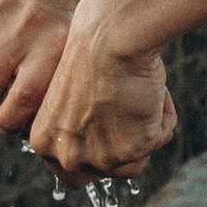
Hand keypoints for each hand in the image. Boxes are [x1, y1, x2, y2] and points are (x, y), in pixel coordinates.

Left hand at [26, 0, 177, 182]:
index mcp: (43, 141)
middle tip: (128, 114)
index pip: (70, 171)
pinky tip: (152, 90)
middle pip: (106, 171)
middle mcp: (67, 156)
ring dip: (144, 130)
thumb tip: (104, 134)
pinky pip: (160, 139)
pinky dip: (163, 117)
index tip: (108, 129)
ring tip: (138, 94)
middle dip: (122, 147)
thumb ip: (79, 125)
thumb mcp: (70, 95)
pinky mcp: (132, 150)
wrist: (110, 36)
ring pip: (135, 161)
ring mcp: (100, 157)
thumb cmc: (93, 51)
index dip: (94, 151)